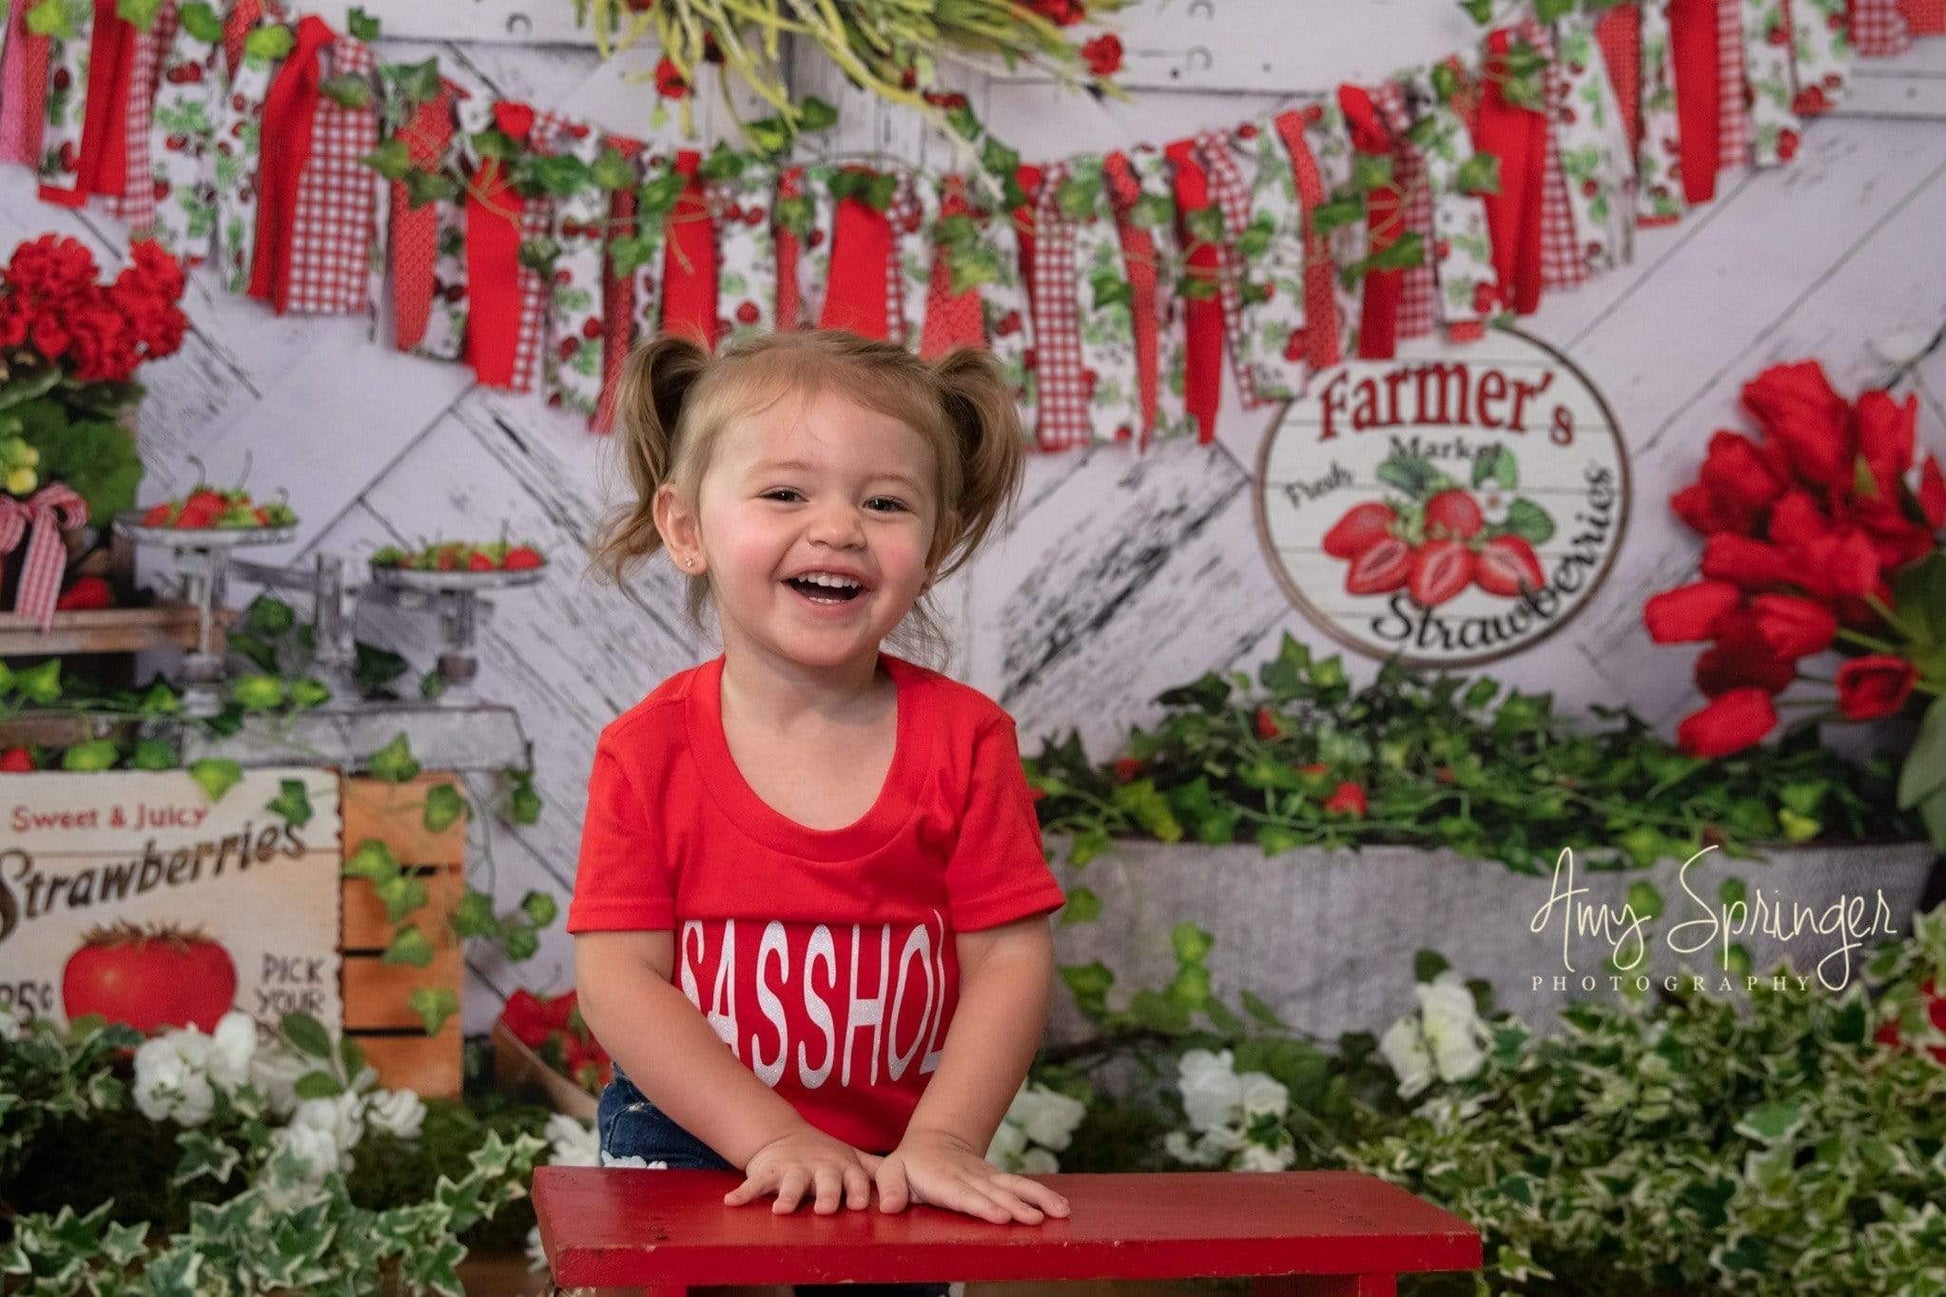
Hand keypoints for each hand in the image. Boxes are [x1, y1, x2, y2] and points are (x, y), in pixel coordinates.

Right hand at [724, 1126, 875, 1214]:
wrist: (785, 1135)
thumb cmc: (826, 1156)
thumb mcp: (853, 1159)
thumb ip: (877, 1172)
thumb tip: (909, 1187)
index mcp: (843, 1169)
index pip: (856, 1181)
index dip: (859, 1191)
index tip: (862, 1204)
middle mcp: (820, 1169)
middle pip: (826, 1182)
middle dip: (827, 1194)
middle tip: (826, 1208)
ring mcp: (794, 1169)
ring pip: (791, 1183)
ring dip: (787, 1195)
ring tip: (782, 1209)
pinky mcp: (769, 1170)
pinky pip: (754, 1182)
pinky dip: (743, 1192)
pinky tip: (733, 1202)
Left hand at [858, 1130, 1070, 1224]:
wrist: (936, 1142)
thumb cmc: (910, 1164)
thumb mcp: (891, 1170)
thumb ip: (889, 1187)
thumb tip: (889, 1206)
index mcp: (944, 1180)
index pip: (964, 1195)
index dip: (982, 1205)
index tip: (1000, 1215)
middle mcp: (971, 1178)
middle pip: (996, 1193)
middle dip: (1016, 1206)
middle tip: (1035, 1220)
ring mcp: (988, 1178)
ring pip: (1015, 1186)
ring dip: (1038, 1199)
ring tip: (1060, 1212)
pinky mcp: (1000, 1180)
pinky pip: (1023, 1187)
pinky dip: (1043, 1196)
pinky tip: (1062, 1208)